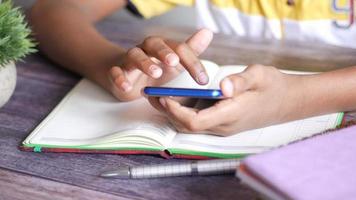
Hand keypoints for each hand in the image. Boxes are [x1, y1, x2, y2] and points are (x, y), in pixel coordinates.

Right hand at [108, 29, 212, 100]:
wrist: (129, 77)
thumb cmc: (155, 68)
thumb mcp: (175, 62)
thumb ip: (191, 50)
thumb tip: (208, 32)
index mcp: (163, 46)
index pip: (179, 49)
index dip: (192, 63)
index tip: (203, 80)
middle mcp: (146, 49)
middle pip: (154, 45)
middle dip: (165, 52)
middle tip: (174, 62)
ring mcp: (130, 60)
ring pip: (135, 56)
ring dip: (145, 63)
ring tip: (155, 73)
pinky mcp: (117, 72)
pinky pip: (116, 72)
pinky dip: (120, 78)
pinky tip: (126, 86)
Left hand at [148, 65, 305, 135]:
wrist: (289, 101)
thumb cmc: (274, 87)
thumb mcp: (260, 76)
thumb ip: (240, 81)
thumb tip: (222, 86)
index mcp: (231, 114)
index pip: (194, 121)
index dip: (175, 111)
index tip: (163, 97)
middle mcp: (224, 125)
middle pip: (187, 126)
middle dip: (168, 112)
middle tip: (152, 95)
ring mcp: (224, 127)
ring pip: (191, 126)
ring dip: (174, 113)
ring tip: (159, 96)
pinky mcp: (224, 123)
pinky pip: (199, 122)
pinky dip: (185, 112)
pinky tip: (178, 99)